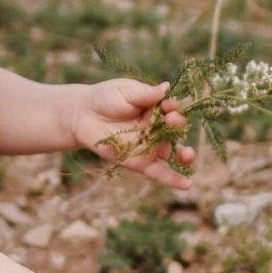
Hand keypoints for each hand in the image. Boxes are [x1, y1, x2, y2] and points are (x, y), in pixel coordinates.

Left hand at [74, 78, 195, 189]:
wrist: (82, 115)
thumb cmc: (105, 98)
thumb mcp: (127, 92)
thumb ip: (146, 94)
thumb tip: (166, 87)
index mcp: (157, 109)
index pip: (173, 109)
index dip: (174, 107)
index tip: (168, 105)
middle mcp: (158, 128)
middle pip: (177, 130)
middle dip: (179, 125)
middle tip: (172, 120)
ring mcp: (151, 146)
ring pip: (174, 154)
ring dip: (186, 156)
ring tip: (189, 155)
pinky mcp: (140, 162)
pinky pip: (159, 172)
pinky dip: (173, 179)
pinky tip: (187, 185)